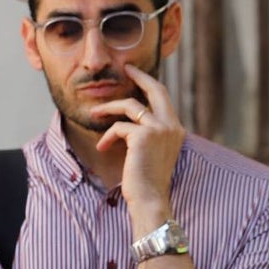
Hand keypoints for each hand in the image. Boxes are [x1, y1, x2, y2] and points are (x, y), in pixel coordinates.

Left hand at [92, 64, 184, 221]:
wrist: (150, 199)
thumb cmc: (146, 180)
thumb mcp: (150, 152)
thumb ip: (146, 133)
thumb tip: (126, 120)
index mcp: (175, 129)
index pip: (163, 97)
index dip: (148, 82)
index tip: (134, 73)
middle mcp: (172, 126)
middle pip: (156, 89)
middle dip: (139, 75)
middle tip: (124, 68)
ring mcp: (160, 129)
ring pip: (129, 105)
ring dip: (108, 108)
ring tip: (93, 114)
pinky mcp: (144, 136)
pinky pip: (118, 127)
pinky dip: (107, 136)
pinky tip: (102, 147)